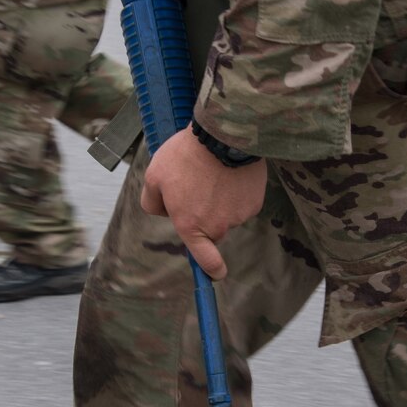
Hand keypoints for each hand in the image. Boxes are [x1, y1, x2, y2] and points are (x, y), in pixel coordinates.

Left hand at [140, 131, 267, 279]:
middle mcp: (217, 226)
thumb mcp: (153, 176)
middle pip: (213, 230)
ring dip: (221, 199)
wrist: (222, 134)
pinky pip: (243, 200)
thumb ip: (152, 202)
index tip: (215, 272)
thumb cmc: (185, 156)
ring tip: (211, 172)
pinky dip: (236, 190)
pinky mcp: (255, 200)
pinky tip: (228, 170)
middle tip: (197, 186)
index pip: (205, 260)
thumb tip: (163, 212)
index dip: (211, 270)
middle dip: (206, 216)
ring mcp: (239, 214)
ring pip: (228, 213)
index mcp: (191, 225)